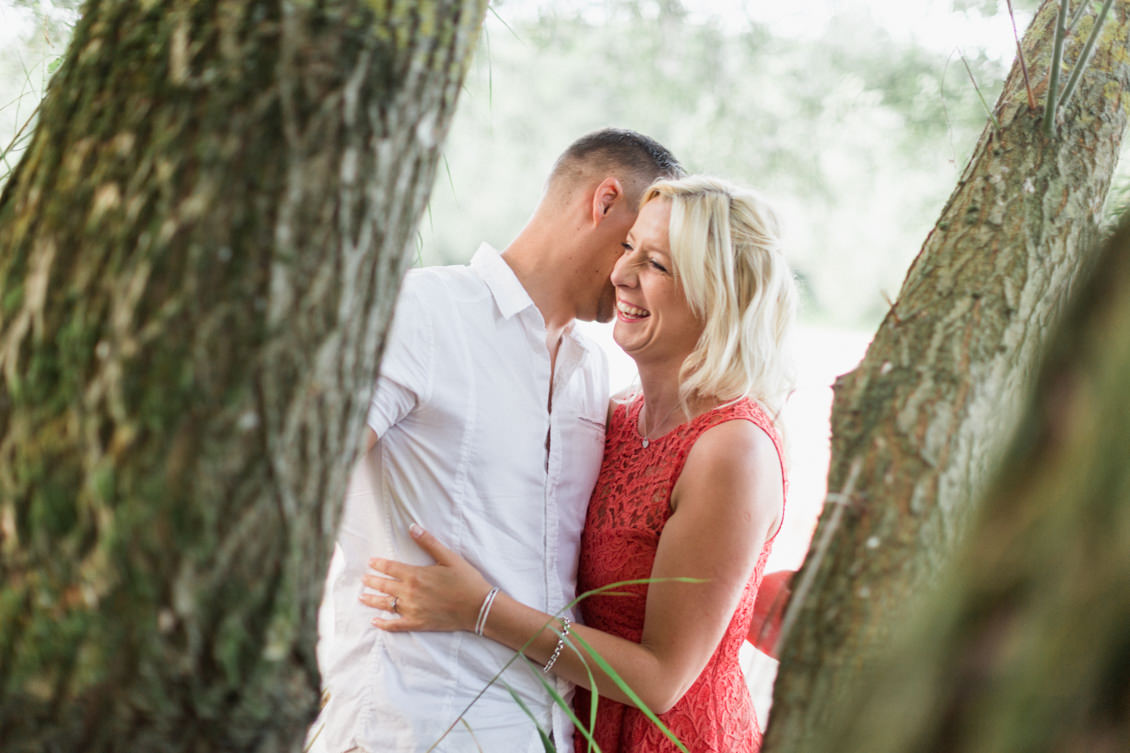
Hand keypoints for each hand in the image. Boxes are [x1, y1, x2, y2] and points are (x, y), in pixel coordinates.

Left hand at [361, 524, 492, 633]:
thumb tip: (412, 526)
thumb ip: (429, 542)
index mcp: (416, 575)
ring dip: (372, 600)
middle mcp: (410, 593)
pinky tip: (375, 621)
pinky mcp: (417, 623)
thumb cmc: (466, 580)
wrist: (478, 607)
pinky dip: (384, 624)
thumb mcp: (449, 557)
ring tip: (362, 597)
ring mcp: (412, 610)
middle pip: (384, 586)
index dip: (379, 564)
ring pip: (386, 604)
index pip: (390, 568)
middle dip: (371, 581)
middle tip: (363, 579)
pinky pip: (395, 625)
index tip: (371, 562)